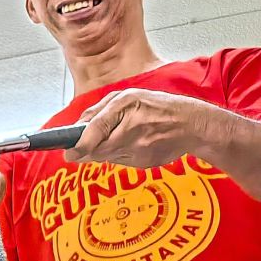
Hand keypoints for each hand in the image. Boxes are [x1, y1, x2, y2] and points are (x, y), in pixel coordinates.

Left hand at [66, 89, 219, 167]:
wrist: (192, 124)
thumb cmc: (157, 107)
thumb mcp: (127, 97)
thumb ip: (99, 111)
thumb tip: (77, 127)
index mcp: (125, 105)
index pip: (96, 130)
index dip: (79, 144)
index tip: (68, 152)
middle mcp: (132, 128)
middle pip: (97, 149)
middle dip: (87, 150)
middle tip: (79, 150)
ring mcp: (139, 148)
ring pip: (107, 157)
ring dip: (103, 152)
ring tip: (118, 139)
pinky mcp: (144, 162)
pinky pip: (121, 162)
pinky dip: (119, 156)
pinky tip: (131, 145)